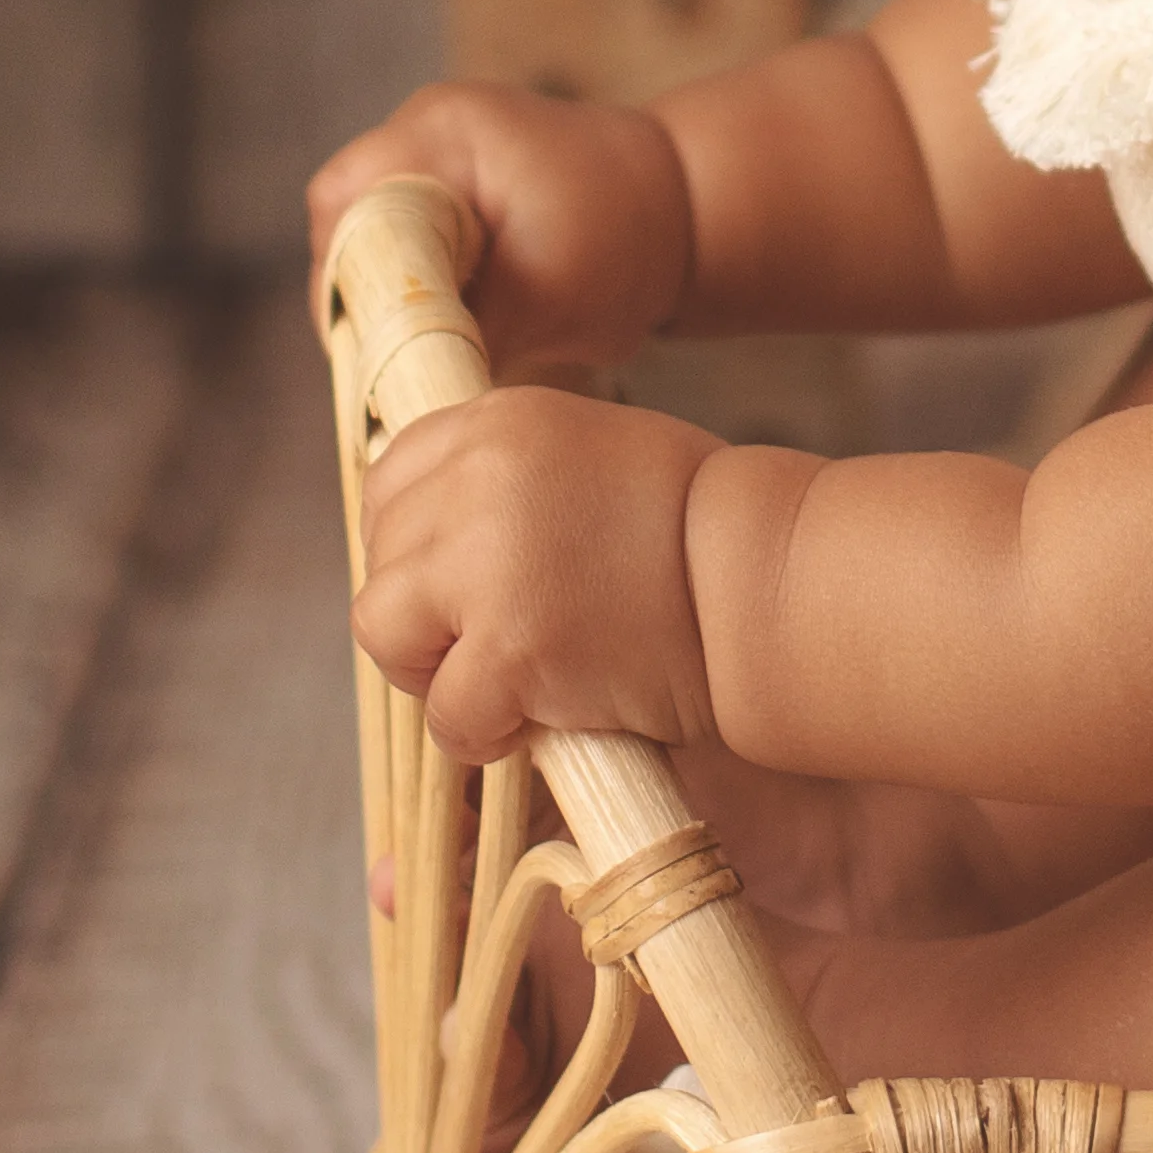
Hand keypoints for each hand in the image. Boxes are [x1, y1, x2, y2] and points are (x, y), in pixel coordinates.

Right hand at [306, 81, 692, 379]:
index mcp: (443, 134)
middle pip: (345, 221)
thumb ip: (463, 333)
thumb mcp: (548, 299)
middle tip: (385, 364)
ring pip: (371, 235)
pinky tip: (444, 328)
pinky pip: (407, 236)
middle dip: (360, 295)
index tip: (370, 352)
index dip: (344, 285)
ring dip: (389, 294)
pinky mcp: (459, 184)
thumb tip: (402, 391)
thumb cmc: (632, 242)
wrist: (695, 207)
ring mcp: (441, 151)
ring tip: (417, 352)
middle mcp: (427, 130)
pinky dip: (417, 284)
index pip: (344, 207)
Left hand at [351, 383, 724, 763]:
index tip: (461, 587)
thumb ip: (509, 481)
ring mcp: (487, 559)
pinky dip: (481, 733)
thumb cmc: (703, 535)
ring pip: (384, 631)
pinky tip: (538, 720)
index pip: (387, 482)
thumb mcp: (594, 457)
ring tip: (510, 681)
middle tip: (500, 642)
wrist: (771, 584)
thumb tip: (434, 539)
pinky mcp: (509, 644)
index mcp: (500, 419)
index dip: (413, 550)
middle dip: (427, 616)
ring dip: (437, 671)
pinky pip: (444, 711)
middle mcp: (480, 474)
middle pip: (380, 561)